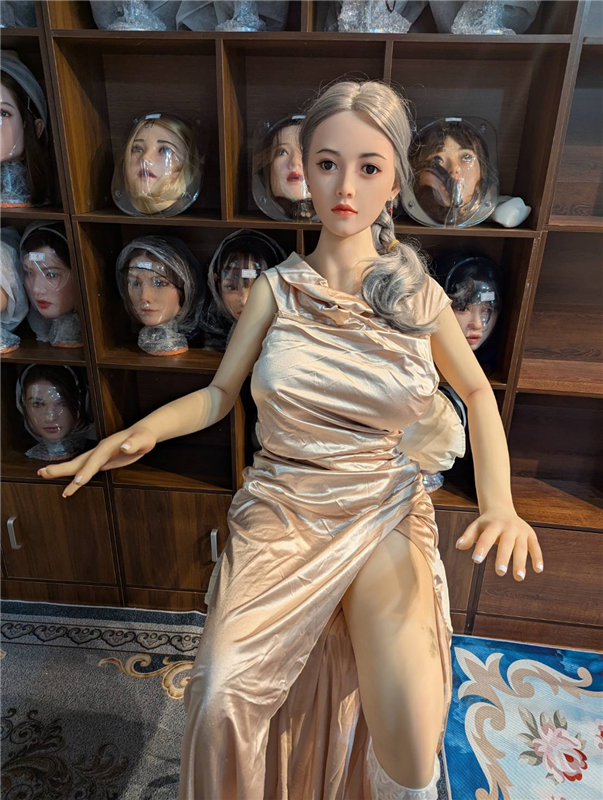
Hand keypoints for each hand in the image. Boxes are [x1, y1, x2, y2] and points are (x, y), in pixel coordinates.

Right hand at [37, 426, 156, 497]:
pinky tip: (69, 483)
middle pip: (78, 461)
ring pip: (77, 464)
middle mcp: (99, 450)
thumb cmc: (144, 437)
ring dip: (61, 470)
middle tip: (44, 473)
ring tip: (43, 474)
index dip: (86, 471)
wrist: (143, 433)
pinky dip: (75, 475)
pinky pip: (85, 469)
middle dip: (62, 468)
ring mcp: (98, 455)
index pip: (94, 460)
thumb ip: (135, 443)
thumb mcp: (143, 439)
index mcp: (107, 446)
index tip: (77, 481)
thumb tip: (127, 446)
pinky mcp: (101, 460)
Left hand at [455, 507, 543, 580]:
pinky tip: (538, 570)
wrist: (502, 510)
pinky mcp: (531, 535)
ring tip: (519, 577)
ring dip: (521, 562)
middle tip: (500, 572)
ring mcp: (521, 531)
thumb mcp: (476, 526)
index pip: (486, 537)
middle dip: (503, 557)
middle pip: (506, 543)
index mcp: (493, 525)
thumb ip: (468, 536)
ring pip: (522, 547)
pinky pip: (535, 547)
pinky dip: (538, 557)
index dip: (481, 548)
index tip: (476, 560)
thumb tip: (459, 546)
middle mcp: (509, 527)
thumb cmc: (487, 523)